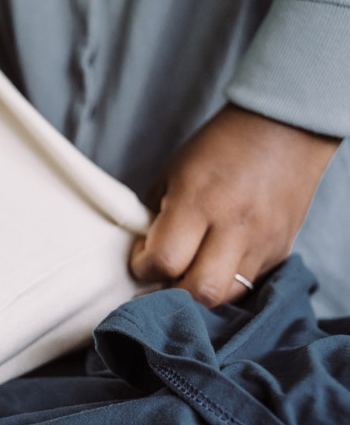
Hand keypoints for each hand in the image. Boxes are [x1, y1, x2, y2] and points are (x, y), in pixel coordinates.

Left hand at [129, 104, 339, 306]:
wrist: (284, 129)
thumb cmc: (218, 148)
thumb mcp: (173, 175)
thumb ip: (156, 217)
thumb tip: (145, 252)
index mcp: (199, 203)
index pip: (164, 261)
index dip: (143, 266)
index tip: (141, 254)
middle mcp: (234, 227)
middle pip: (200, 291)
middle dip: (172, 291)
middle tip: (162, 274)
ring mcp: (262, 242)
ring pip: (227, 296)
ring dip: (200, 290)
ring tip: (188, 272)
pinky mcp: (280, 250)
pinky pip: (248, 284)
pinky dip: (226, 282)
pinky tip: (214, 264)